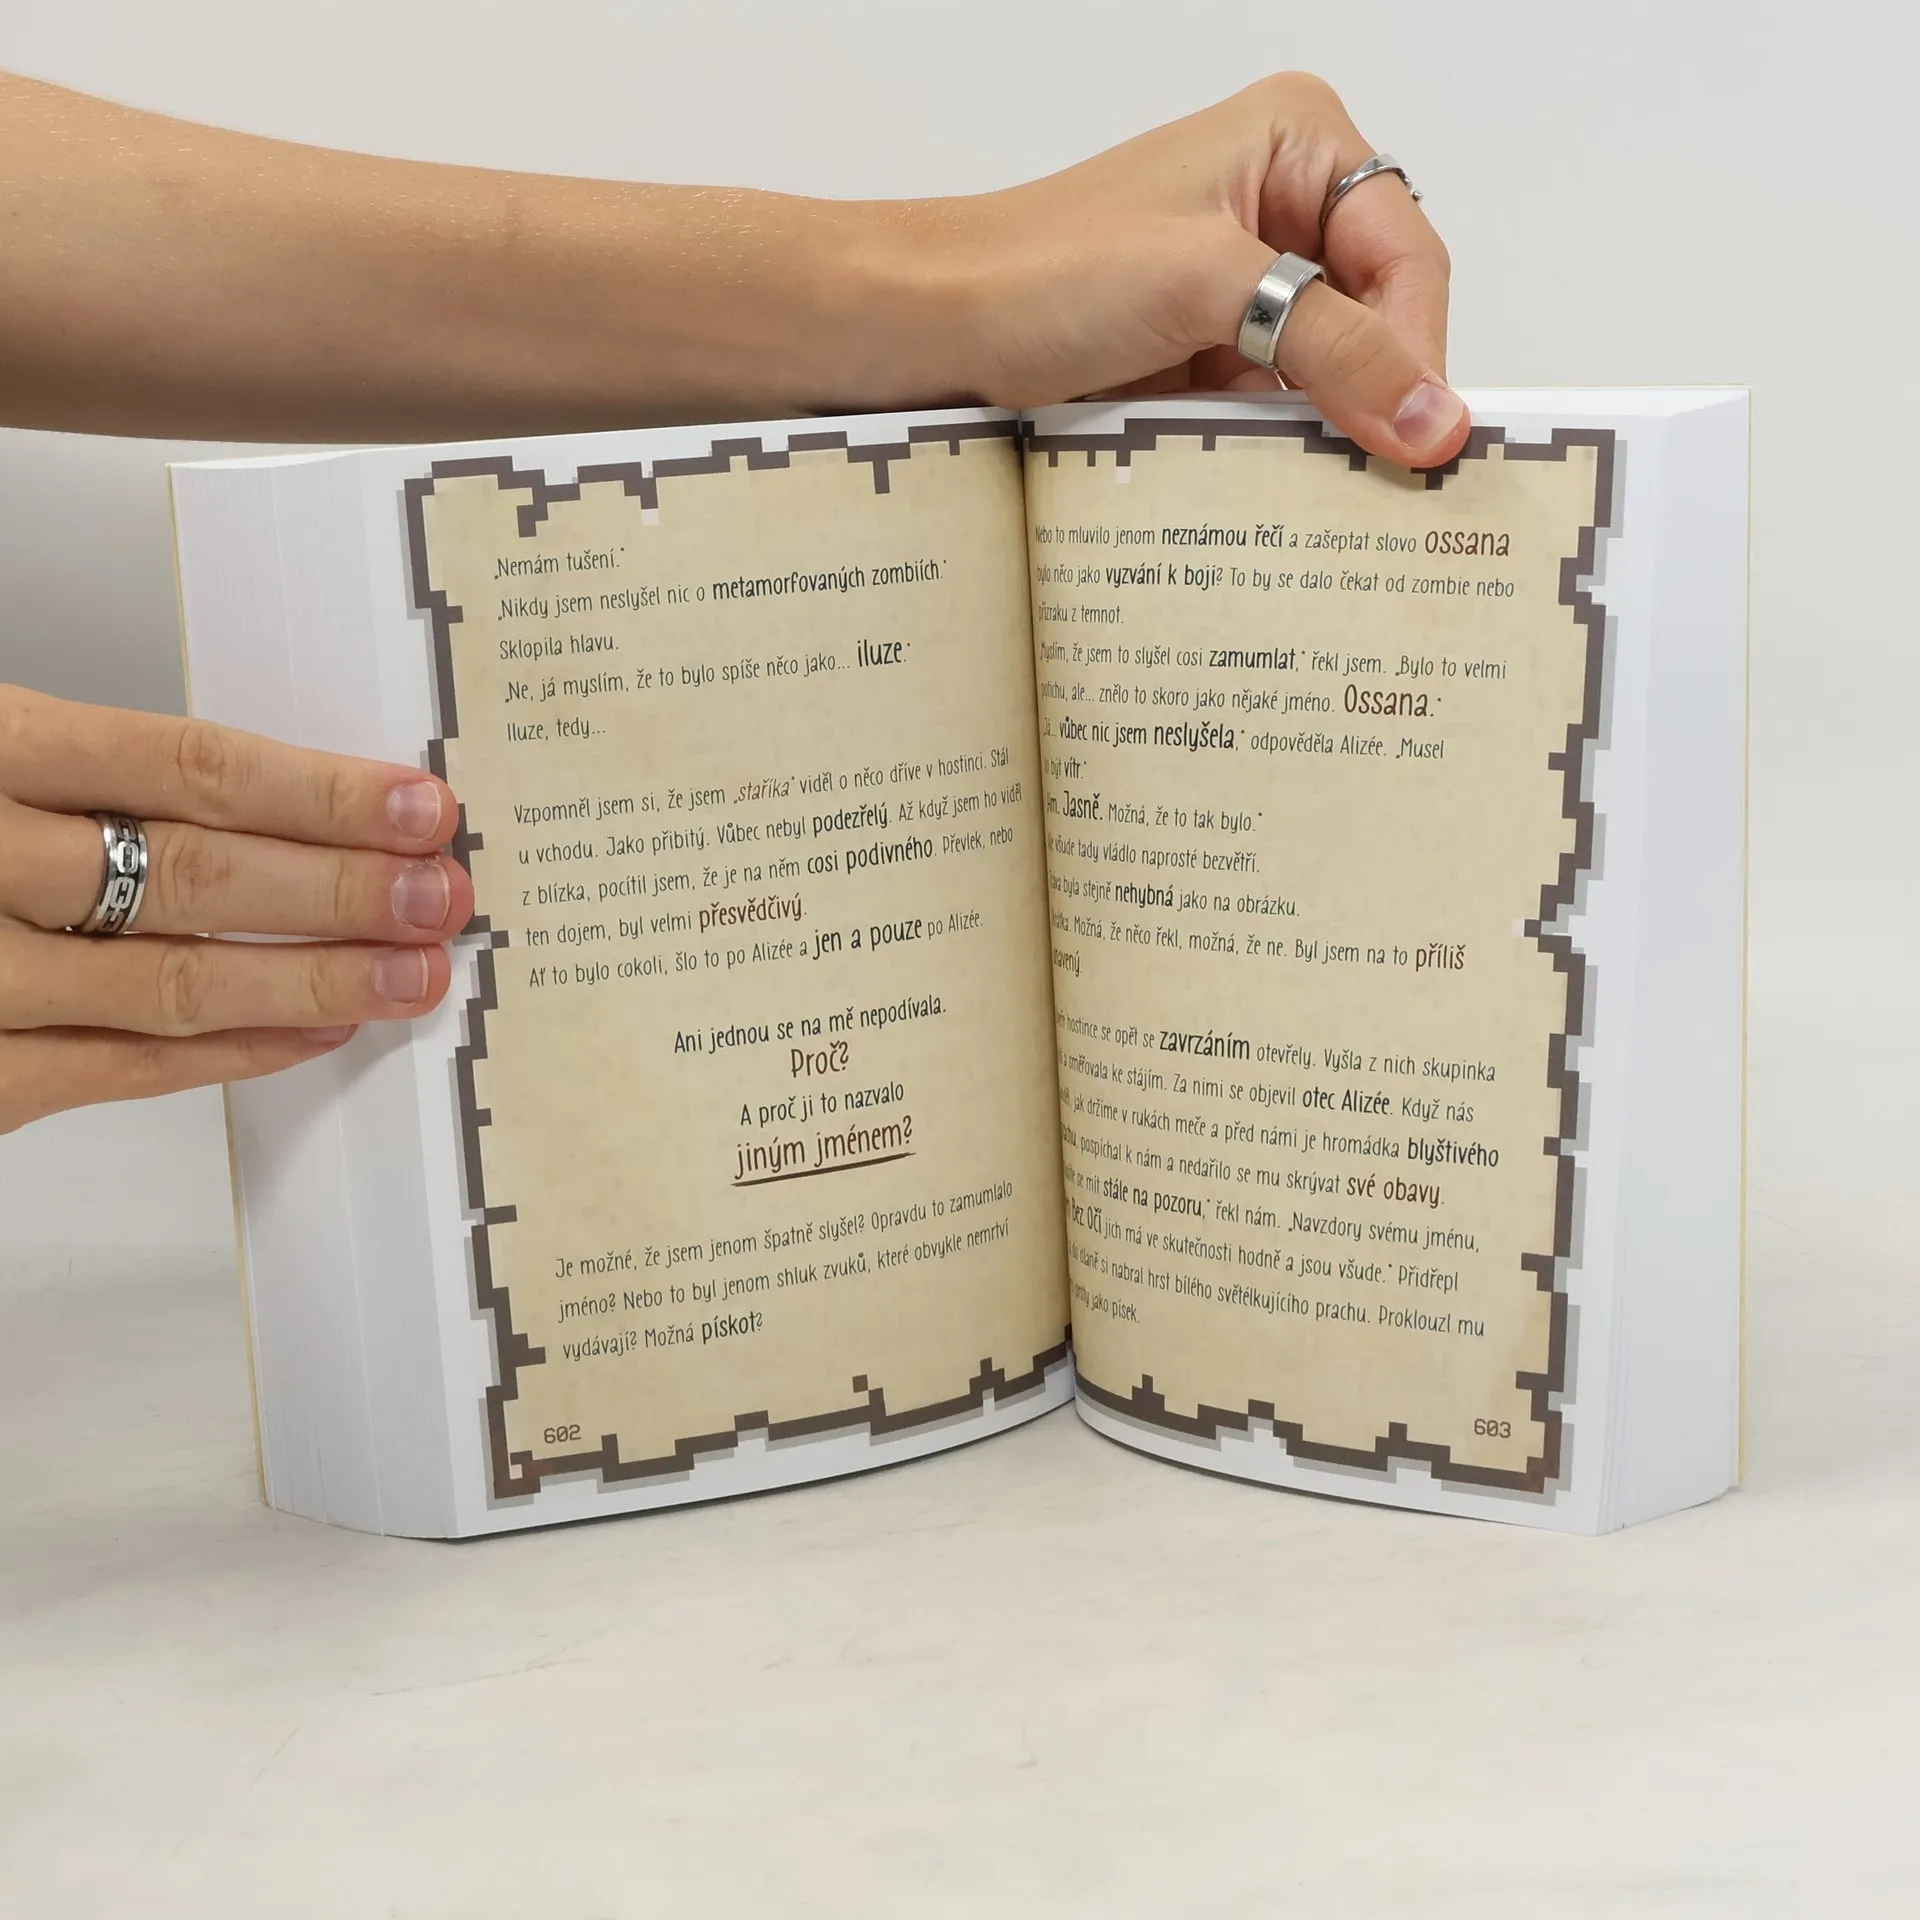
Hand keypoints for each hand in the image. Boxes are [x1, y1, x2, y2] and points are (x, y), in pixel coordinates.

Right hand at [0, 686, 470, 1132]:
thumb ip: (96, 774)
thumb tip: (290, 804)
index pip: (186, 767)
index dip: (321, 792)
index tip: (422, 807)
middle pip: (197, 877)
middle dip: (342, 891)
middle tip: (446, 896)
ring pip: (174, 983)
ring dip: (315, 980)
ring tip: (415, 973)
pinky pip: (123, 1068)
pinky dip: (237, 1053)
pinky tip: (319, 1031)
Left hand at [928, 73, 1464, 466]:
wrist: (926, 328)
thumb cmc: (1041, 271)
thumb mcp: (1205, 288)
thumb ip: (1333, 349)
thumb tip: (1437, 422)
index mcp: (1295, 144)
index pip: (1404, 256)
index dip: (1421, 350)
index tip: (1427, 442)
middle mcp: (1278, 206)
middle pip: (1377, 316)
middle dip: (1381, 395)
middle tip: (1397, 486)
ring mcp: (1239, 287)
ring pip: (1329, 374)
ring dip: (1328, 435)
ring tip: (1345, 505)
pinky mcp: (1202, 355)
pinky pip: (1272, 412)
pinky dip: (1278, 455)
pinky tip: (1282, 498)